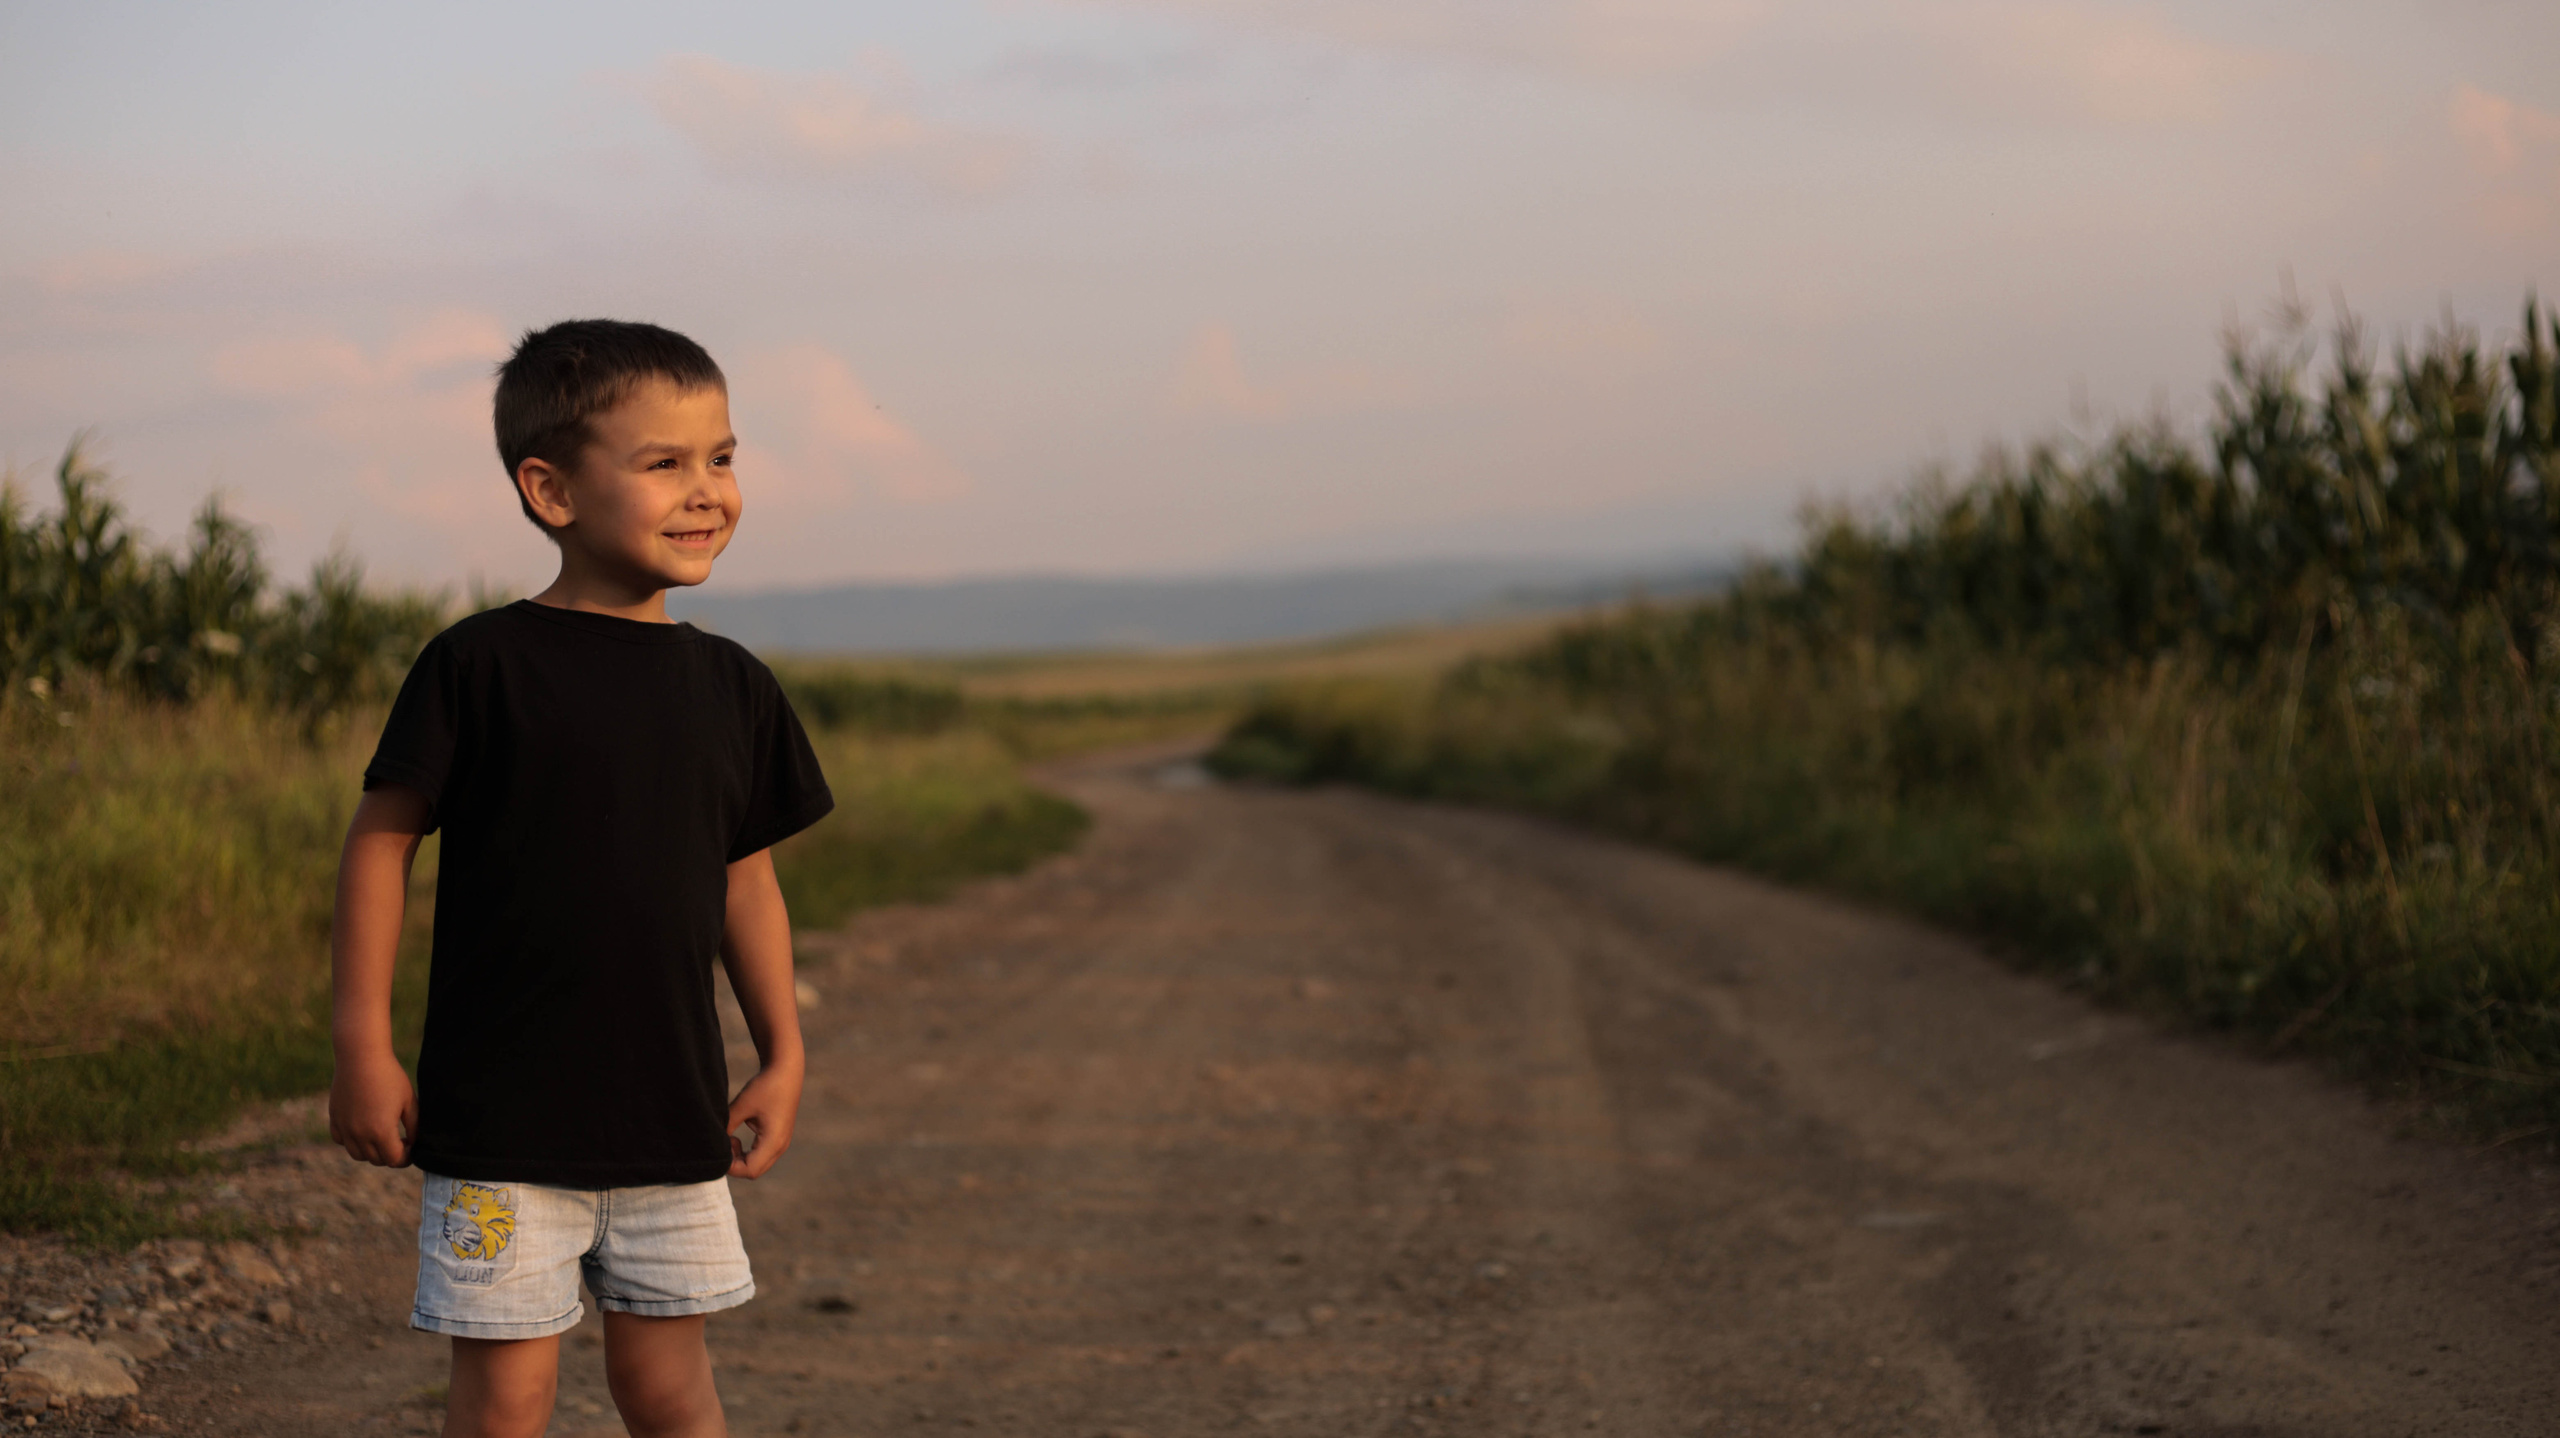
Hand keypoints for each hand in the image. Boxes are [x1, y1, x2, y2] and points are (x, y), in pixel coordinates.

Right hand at [330, 1047, 416, 1167]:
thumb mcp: (409, 1101)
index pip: (394, 1160)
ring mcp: (344, 1128)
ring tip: (382, 1136)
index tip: (411, 1147)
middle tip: (400, 1141)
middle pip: (377, 1160)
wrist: (361, 1057)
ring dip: (371, 1151)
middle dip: (390, 1155)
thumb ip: (414, 1126)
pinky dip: (352, 1141)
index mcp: (381, 1132)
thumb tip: (414, 1143)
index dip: (406, 1158)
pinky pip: (341, 1140)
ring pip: (357, 1154)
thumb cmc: (390, 1077)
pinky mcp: (334, 1119)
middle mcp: (360, 1135)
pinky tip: (363, 1128)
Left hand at [726, 1061, 803, 1178]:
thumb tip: (714, 1143)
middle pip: (754, 1171)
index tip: (721, 1147)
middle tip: (724, 1143)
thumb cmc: (765, 1086)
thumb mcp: (741, 1107)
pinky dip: (747, 1152)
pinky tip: (738, 1136)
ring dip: (741, 1158)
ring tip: (731, 1139)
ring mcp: (781, 1143)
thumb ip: (727, 1127)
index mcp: (773, 1142)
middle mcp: (780, 1146)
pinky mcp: (779, 1137)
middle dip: (735, 1164)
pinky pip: (761, 1155)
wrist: (786, 1070)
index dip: (731, 1166)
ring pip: (758, 1165)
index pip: (749, 1170)